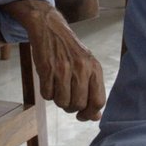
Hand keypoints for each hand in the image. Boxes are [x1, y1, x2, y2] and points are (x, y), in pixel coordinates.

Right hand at [3, 0, 106, 120]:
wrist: (50, 28)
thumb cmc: (69, 50)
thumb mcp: (87, 66)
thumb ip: (93, 90)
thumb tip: (95, 117)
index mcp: (94, 68)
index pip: (98, 101)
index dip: (90, 113)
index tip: (82, 116)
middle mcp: (81, 69)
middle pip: (78, 104)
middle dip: (70, 106)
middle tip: (66, 96)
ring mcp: (63, 69)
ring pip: (61, 102)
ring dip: (58, 99)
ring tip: (57, 86)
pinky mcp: (47, 69)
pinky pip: (47, 95)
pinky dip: (47, 92)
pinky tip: (48, 80)